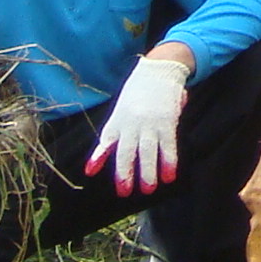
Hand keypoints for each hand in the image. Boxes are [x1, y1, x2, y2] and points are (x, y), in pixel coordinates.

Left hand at [86, 47, 190, 195]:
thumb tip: (92, 166)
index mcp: (118, 119)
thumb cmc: (137, 93)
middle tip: (125, 191)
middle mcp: (132, 122)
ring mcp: (150, 122)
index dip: (98, 156)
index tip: (90, 170)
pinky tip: (170, 175)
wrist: (158, 70)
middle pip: (127, 151)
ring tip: (149, 189)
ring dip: (148, 171)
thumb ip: (112, 135)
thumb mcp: (120, 110)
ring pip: (148, 151)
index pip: (107, 140)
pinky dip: (169, 161)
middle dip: (125, 172)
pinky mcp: (167, 121)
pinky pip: (168, 145)